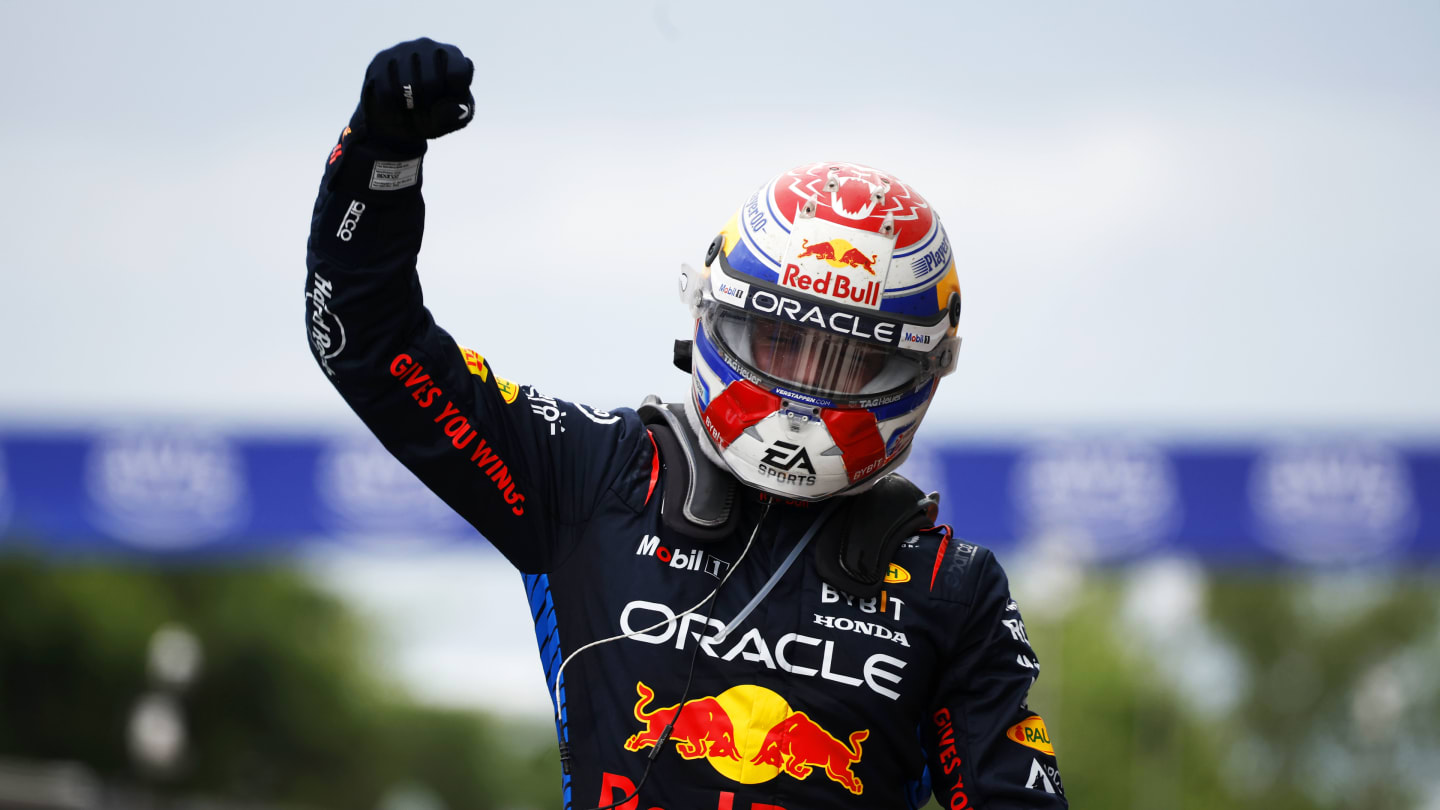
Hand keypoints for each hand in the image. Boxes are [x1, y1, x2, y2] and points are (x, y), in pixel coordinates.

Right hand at [358, 38, 473, 143]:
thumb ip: (458, 115)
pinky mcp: (381, 59)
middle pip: (431, 81)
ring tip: (410, 110)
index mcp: (453, 56)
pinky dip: (392, 108)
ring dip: (409, 108)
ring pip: (407, 86)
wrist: (395, 118)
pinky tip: (395, 108)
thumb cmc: (433, 115)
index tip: (446, 105)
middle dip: (428, 107)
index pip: (457, 73)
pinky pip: (386, 90)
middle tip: (425, 112)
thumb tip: (458, 107)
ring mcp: (403, 49)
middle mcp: (428, 46)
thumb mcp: (451, 121)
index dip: (451, 98)